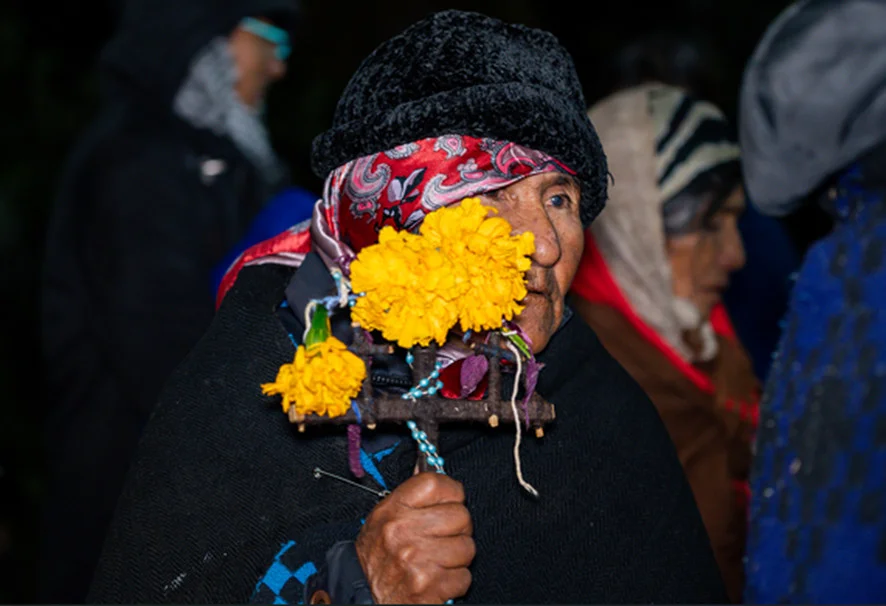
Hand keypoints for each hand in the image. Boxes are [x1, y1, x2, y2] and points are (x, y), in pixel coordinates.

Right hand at [355, 472, 474, 603]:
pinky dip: (454, 581)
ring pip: (467, 547)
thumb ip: (410, 495)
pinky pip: (464, 577)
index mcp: (392, 510)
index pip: (435, 484)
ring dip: (458, 557)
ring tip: (438, 559)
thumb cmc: (376, 556)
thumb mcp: (383, 518)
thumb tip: (430, 466)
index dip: (451, 491)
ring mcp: (418, 560)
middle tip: (444, 536)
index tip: (451, 500)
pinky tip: (437, 578)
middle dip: (458, 528)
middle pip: (461, 515)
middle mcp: (403, 533)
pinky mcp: (429, 587)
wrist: (362, 596)